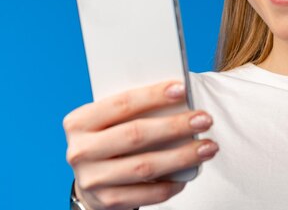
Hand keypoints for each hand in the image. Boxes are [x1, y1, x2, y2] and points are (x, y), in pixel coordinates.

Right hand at [63, 79, 217, 209]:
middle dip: (175, 126)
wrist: (91, 178)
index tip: (182, 89)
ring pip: (145, 166)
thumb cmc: (110, 137)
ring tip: (208, 147)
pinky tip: (189, 174)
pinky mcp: (106, 201)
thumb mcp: (111, 120)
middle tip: (204, 119)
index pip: (121, 103)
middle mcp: (80, 150)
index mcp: (79, 121)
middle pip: (135, 135)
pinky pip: (147, 193)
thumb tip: (179, 96)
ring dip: (182, 156)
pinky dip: (171, 183)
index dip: (153, 95)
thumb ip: (134, 109)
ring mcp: (92, 178)